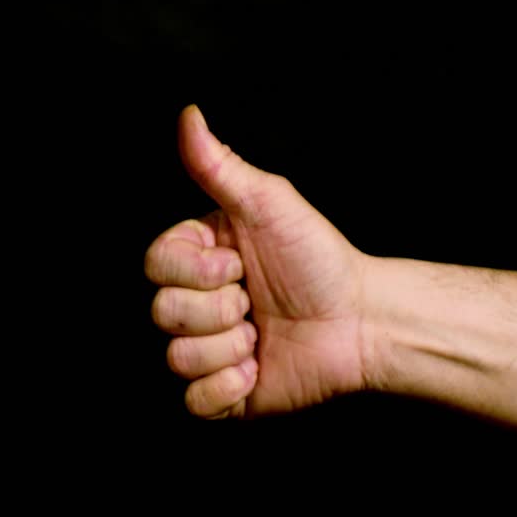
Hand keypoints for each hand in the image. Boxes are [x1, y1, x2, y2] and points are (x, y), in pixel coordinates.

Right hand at [146, 105, 371, 417]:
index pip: (154, 267)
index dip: (197, 271)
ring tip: (264, 336)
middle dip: (219, 309)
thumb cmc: (319, 259)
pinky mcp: (223, 395)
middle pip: (162, 313)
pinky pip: (194, 402)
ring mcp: (207, 351)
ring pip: (177, 358)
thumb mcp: (269, 204)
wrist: (362, 321)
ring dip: (230, 347)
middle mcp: (196, 305)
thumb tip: (189, 114)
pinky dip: (227, 388)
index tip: (240, 263)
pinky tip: (257, 371)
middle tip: (257, 301)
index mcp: (197, 261)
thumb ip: (219, 166)